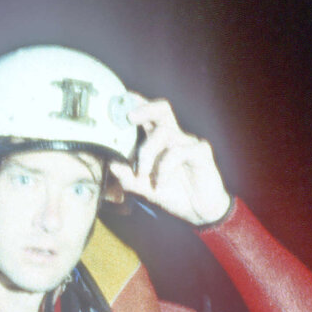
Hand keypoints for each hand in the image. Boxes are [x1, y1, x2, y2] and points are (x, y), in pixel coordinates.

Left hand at [110, 97, 233, 226]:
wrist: (198, 212)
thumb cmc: (173, 193)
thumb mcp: (144, 187)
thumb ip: (127, 177)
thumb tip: (111, 165)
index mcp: (160, 140)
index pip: (148, 115)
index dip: (135, 104)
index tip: (118, 99)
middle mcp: (174, 136)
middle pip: (162, 109)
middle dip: (144, 108)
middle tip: (129, 117)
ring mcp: (188, 142)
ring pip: (164, 132)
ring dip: (147, 153)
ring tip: (143, 174)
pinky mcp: (201, 152)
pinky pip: (177, 151)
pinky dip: (164, 168)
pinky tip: (161, 184)